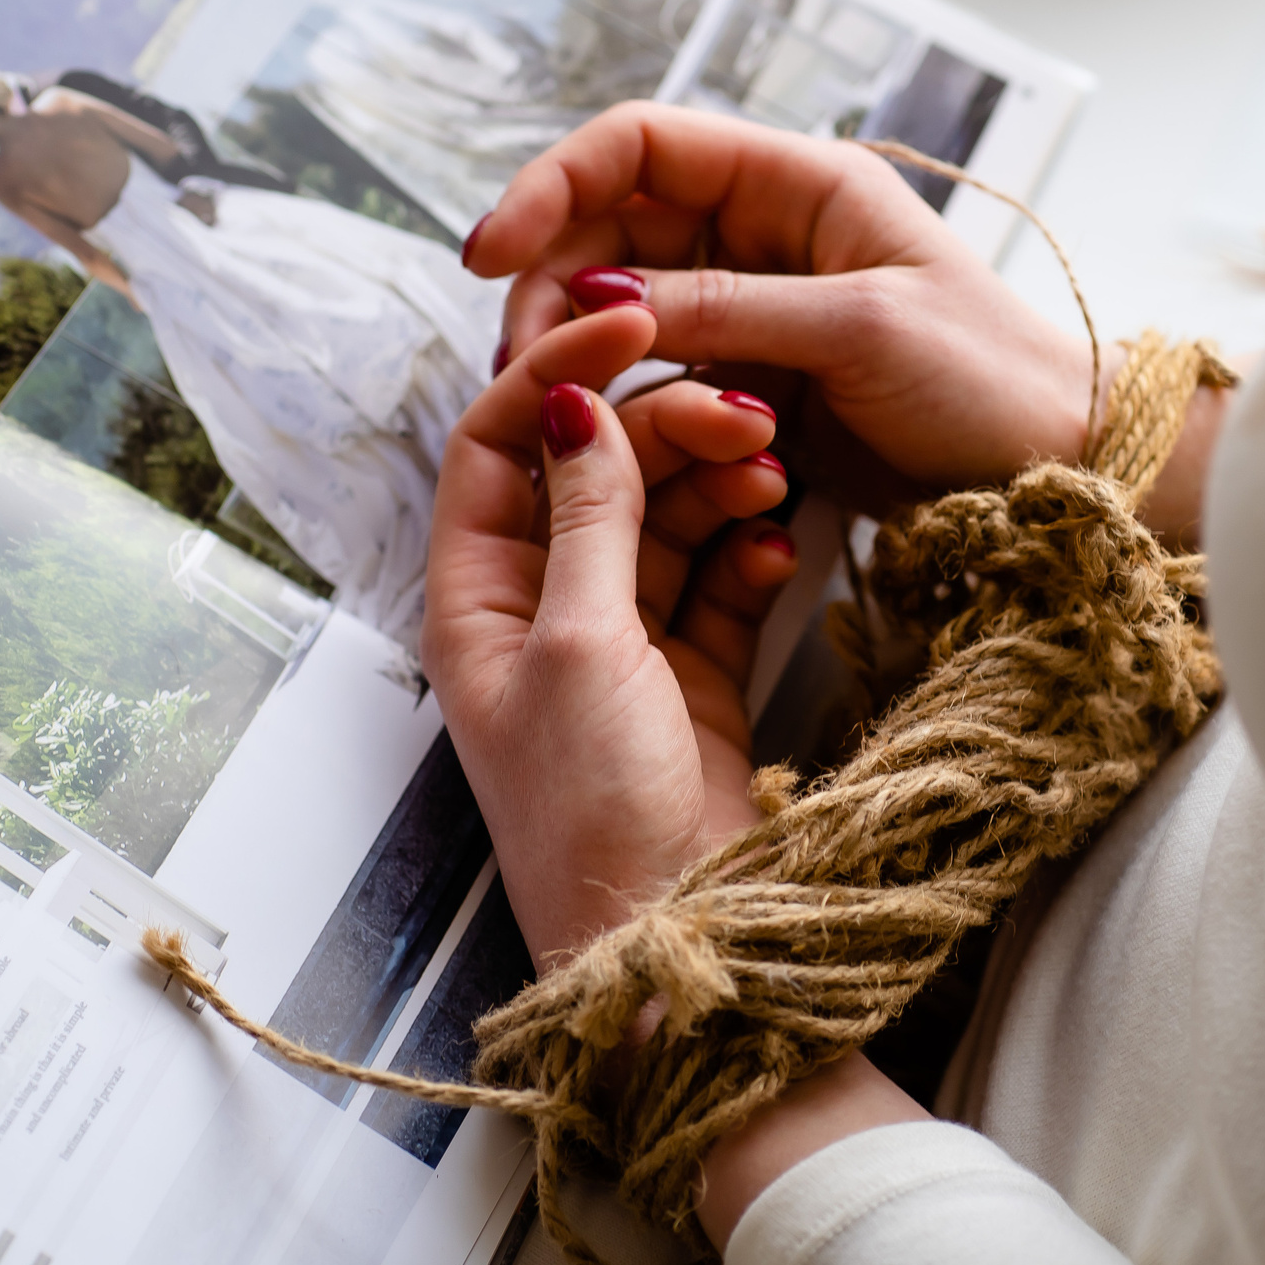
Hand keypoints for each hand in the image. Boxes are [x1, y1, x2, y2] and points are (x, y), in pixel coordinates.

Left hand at [423, 307, 798, 965]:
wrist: (677, 941)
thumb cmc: (594, 814)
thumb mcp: (581, 646)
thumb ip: (587, 516)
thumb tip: (569, 401)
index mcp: (477, 599)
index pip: (496, 445)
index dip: (556, 375)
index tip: (634, 323)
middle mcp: (540, 611)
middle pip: (594, 471)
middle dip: (663, 431)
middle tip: (741, 417)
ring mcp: (621, 641)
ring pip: (667, 517)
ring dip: (720, 484)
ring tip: (776, 478)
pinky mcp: (694, 674)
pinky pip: (723, 578)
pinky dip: (753, 552)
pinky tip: (787, 546)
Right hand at [466, 103, 1098, 515]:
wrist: (1062, 472)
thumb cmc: (991, 380)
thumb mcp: (856, 329)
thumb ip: (725, 306)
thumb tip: (599, 291)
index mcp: (797, 183)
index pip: (640, 147)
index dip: (553, 185)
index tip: (491, 252)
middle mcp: (765, 234)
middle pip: (613, 228)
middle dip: (554, 284)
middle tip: (525, 363)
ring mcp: (756, 310)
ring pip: (626, 309)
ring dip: (584, 351)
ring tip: (568, 412)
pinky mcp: (755, 384)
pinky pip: (662, 377)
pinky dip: (629, 403)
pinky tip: (619, 444)